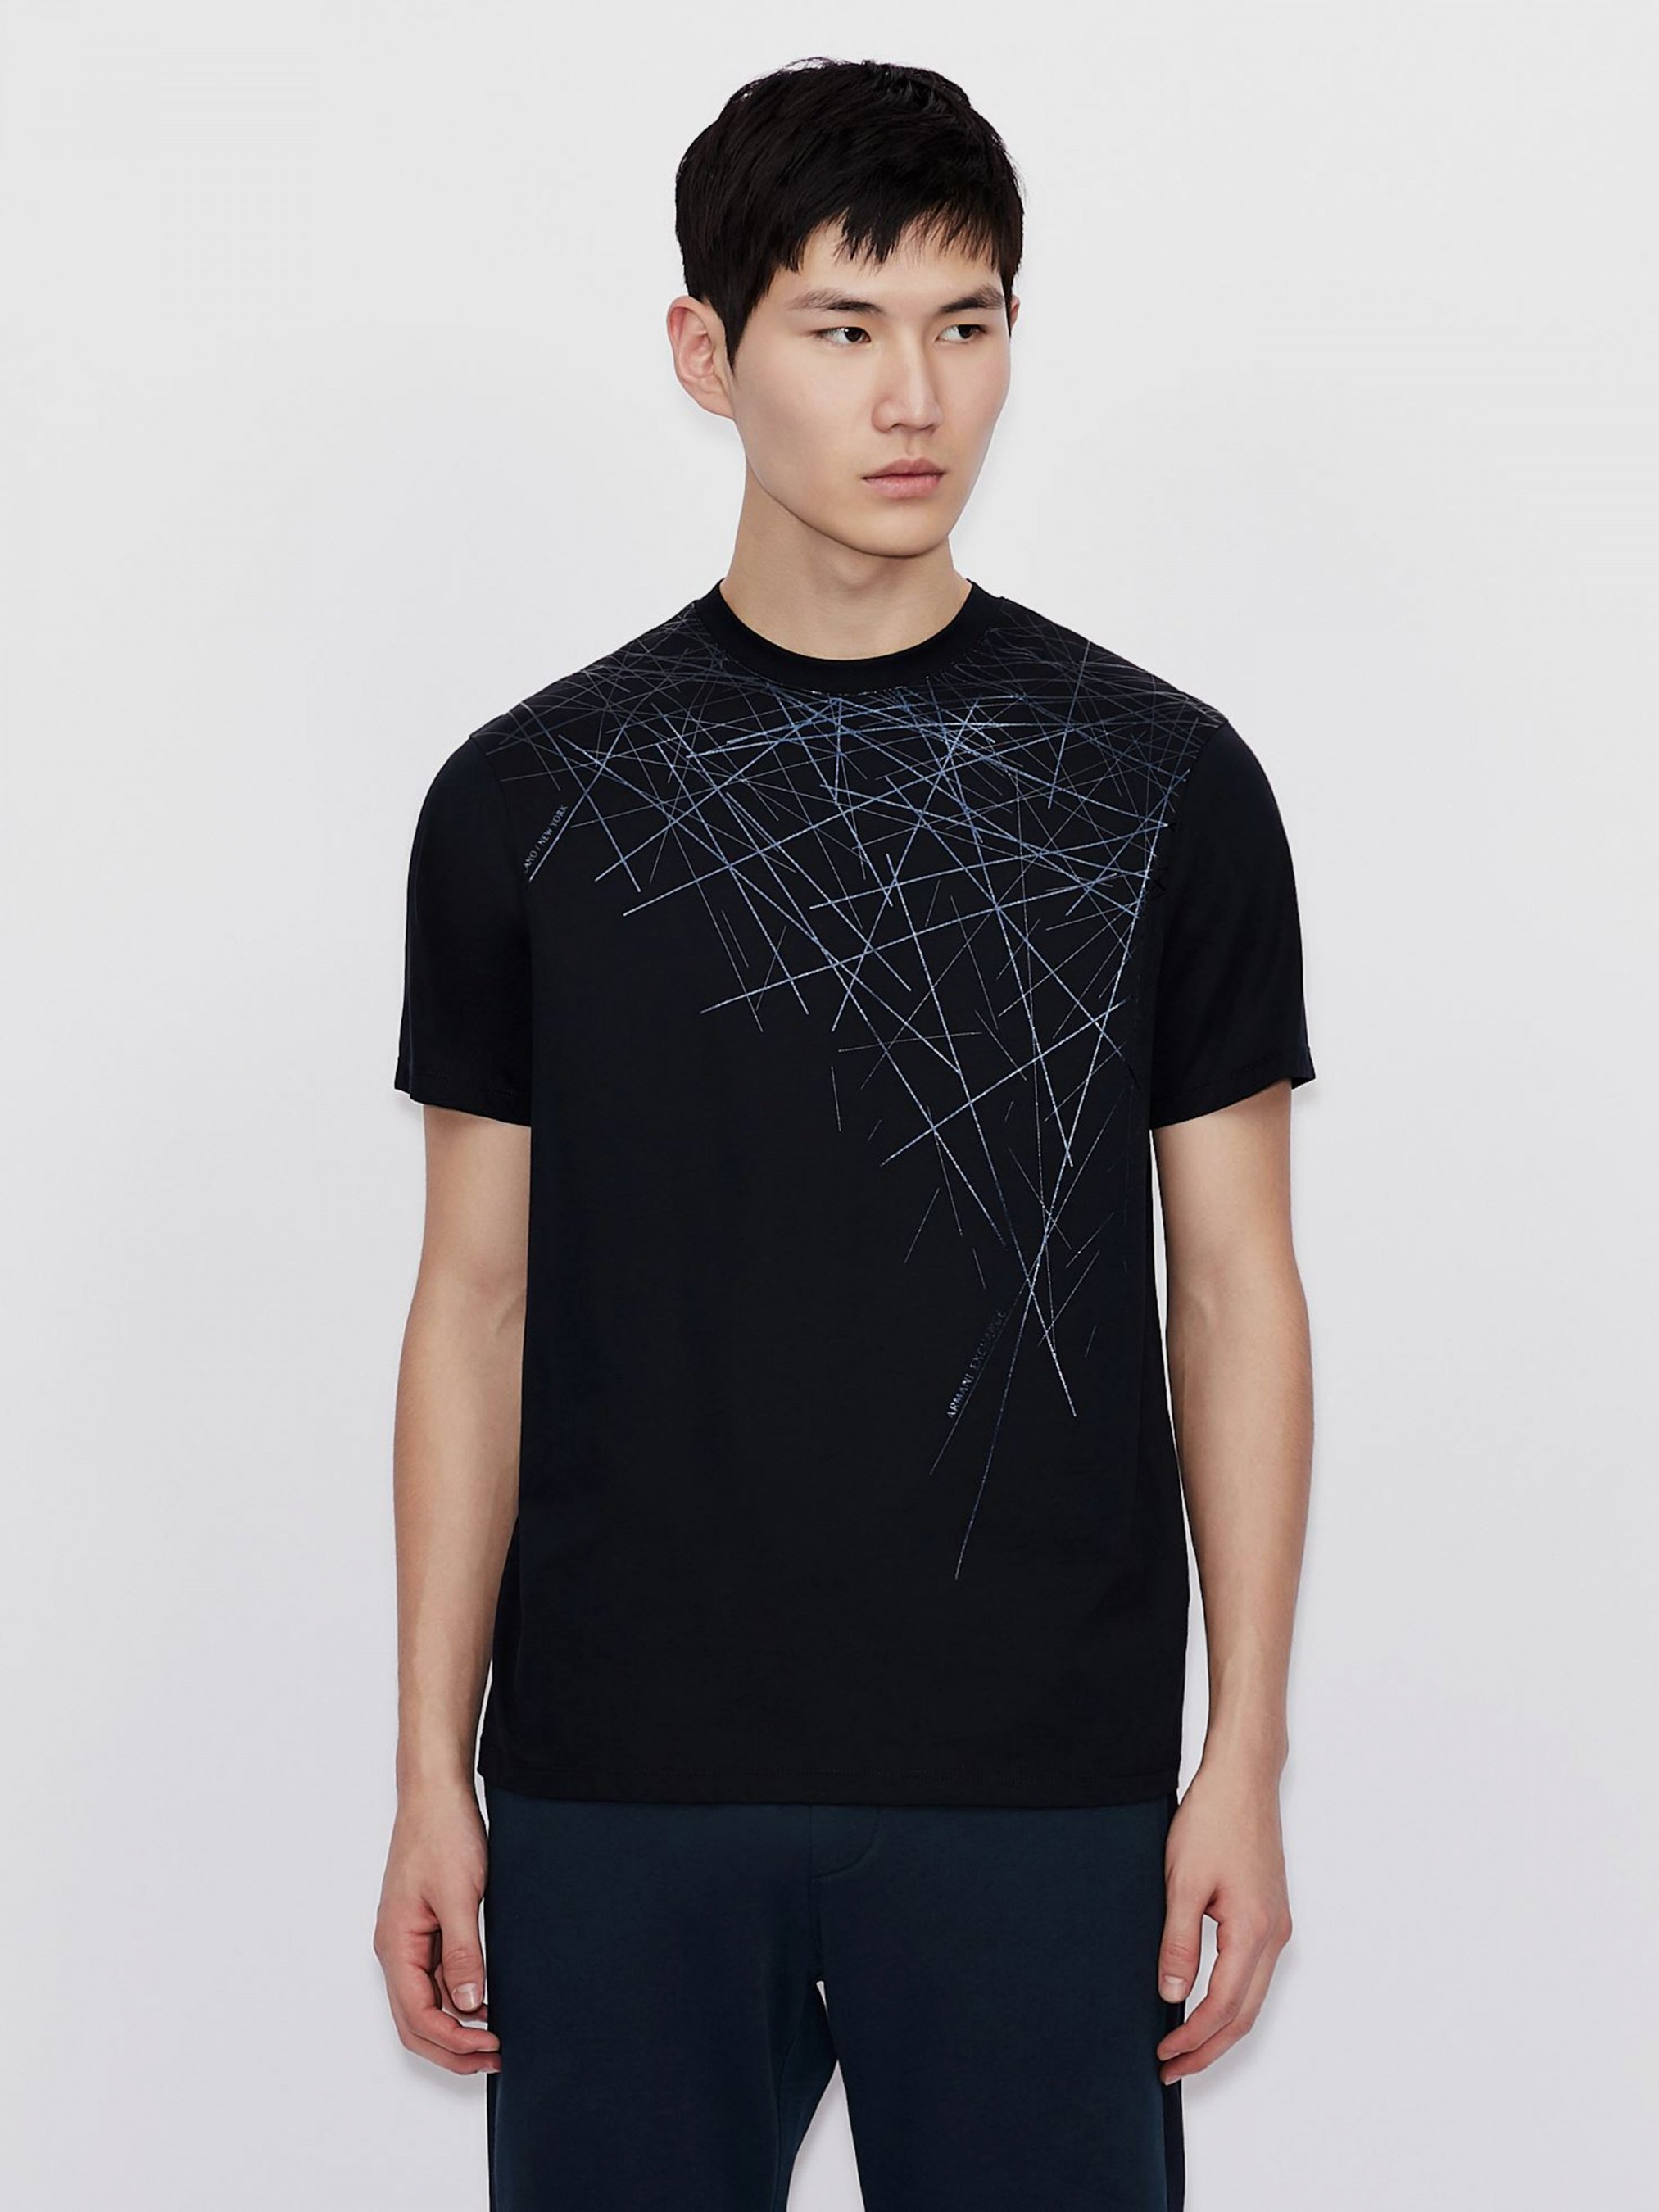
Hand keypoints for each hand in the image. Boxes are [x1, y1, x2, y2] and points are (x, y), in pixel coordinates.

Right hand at [373, 1778, 501, 2075]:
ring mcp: (408, 1938)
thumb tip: (467, 2006)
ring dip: (455, 2025)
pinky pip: (434, 1976)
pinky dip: (456, 1997)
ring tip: (495, 2036)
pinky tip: (485, 2000)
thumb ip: (462, 1954)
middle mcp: (396, 1948)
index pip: (417, 2016)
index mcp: (397, 1945)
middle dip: (452, 2047)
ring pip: (424, 2002)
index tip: (491, 2046)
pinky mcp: (424, 1926)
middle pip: (415, 2020)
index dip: (453, 2041)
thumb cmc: (441, 1835)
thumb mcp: (460, 1896)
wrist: (436, 1793)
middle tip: (495, 2057)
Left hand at [1154, 1758, 1292, 2083]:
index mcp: (1254, 1931)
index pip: (1223, 2007)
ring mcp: (1277, 1925)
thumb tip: (1173, 1996)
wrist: (1243, 1778)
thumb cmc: (1212, 1820)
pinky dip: (1230, 1999)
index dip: (1193, 2038)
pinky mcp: (1270, 1914)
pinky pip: (1254, 1973)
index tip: (1163, 2054)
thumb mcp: (1182, 1882)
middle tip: (1171, 2068)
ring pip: (1252, 1997)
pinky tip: (1205, 2002)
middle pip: (1244, 2014)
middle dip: (1208, 2048)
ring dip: (1220, 2027)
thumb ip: (1179, 1942)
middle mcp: (1274, 1935)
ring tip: (1184, 2045)